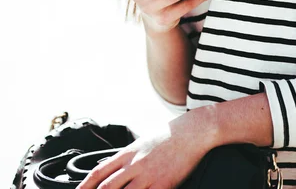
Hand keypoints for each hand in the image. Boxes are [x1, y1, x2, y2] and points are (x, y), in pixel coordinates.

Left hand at [76, 108, 216, 188]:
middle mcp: (134, 164)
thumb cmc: (167, 137)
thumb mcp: (142, 142)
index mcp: (128, 153)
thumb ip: (127, 157)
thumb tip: (110, 168)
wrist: (191, 132)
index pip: (99, 172)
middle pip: (107, 187)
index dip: (85, 186)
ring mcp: (148, 175)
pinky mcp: (163, 184)